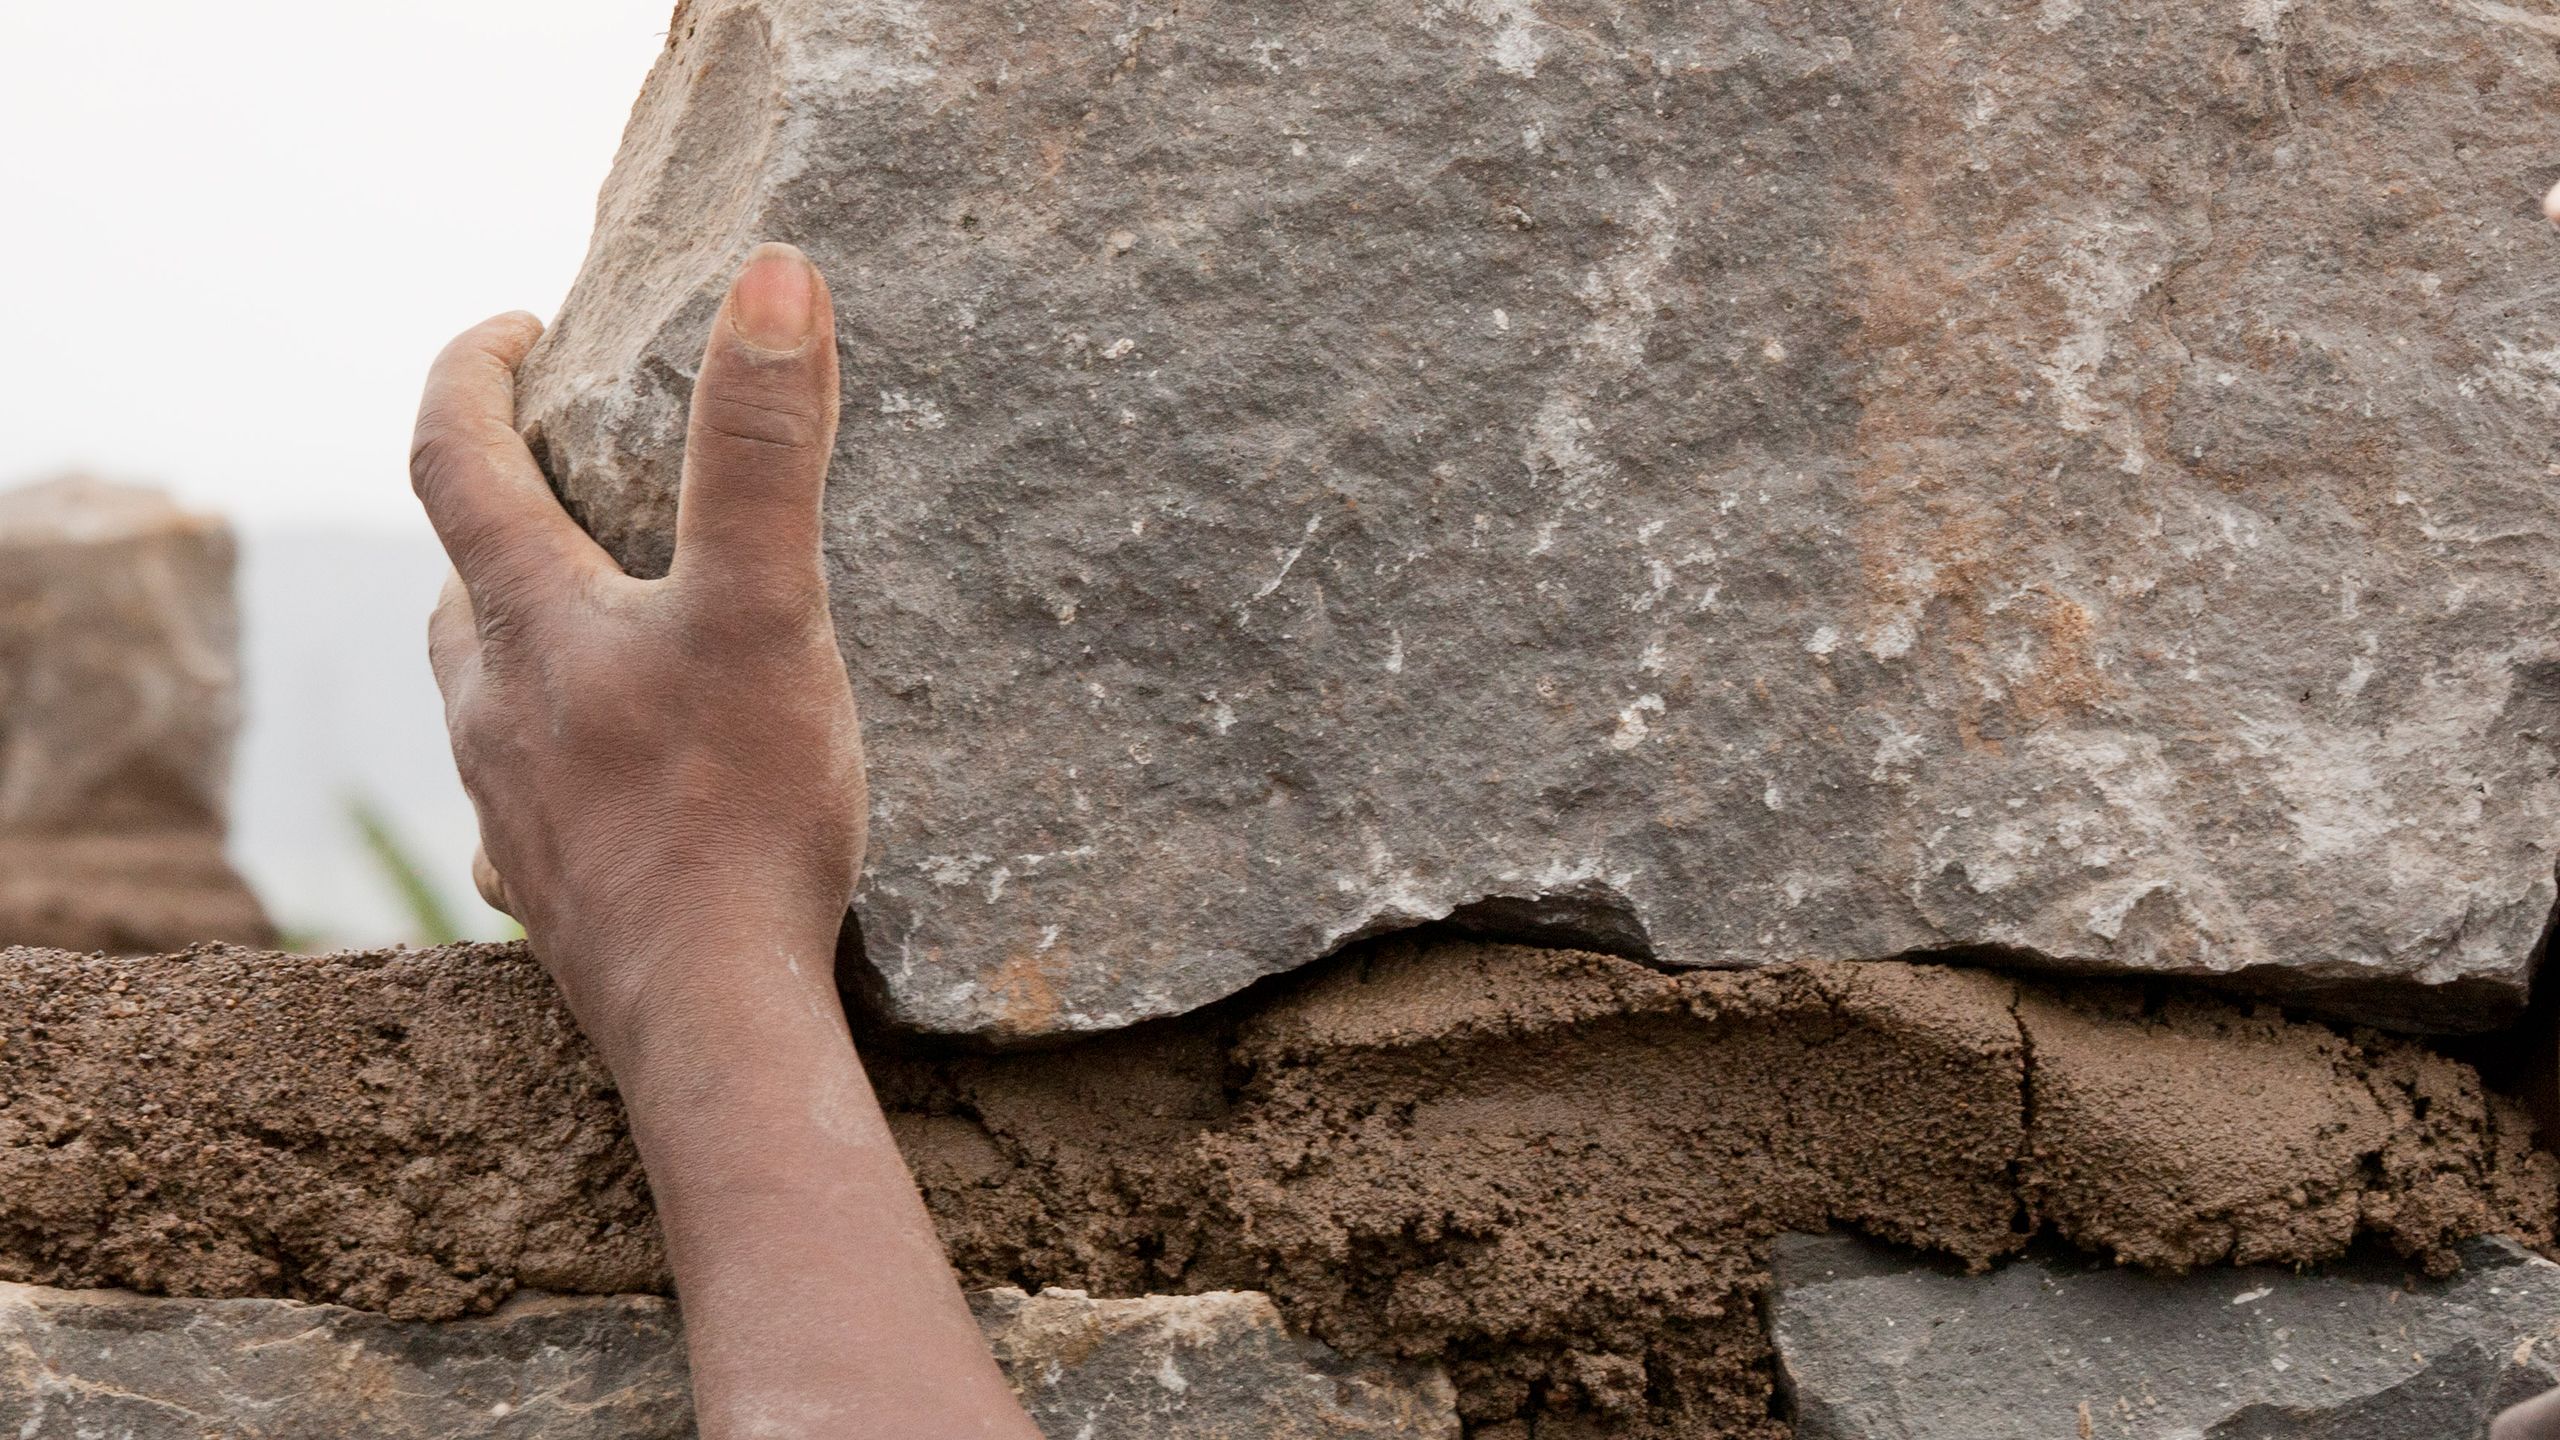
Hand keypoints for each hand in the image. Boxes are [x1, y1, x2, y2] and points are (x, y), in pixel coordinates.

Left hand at [413, 243, 860, 1060]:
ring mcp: (508, 805)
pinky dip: (557, 758)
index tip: (519, 326)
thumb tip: (777, 278)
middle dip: (507, 510)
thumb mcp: (766, 608)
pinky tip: (609, 784)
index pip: (453, 455)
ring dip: (528, 636)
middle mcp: (492, 706)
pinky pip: (526, 798)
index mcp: (529, 620)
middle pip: (464, 577)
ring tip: (607, 626)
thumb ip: (764, 447)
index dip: (472, 370)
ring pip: (489, 689)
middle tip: (578, 479)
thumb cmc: (736, 813)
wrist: (713, 1018)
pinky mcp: (543, 888)